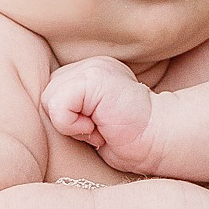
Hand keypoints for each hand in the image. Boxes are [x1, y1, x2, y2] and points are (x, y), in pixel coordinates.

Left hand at [41, 56, 160, 171]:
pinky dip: (73, 125)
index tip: (99, 129)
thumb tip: (50, 113)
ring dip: (71, 124)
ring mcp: (91, 67)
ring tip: (100, 127)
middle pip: (47, 97)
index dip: (69, 122)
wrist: (161, 139)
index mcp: (90, 75)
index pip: (53, 97)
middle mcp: (90, 65)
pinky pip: (58, 105)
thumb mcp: (93, 126)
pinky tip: (100, 126)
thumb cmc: (132, 142)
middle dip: (67, 122)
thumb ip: (72, 112)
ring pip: (50, 100)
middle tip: (99, 129)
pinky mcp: (92, 77)